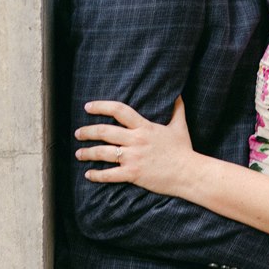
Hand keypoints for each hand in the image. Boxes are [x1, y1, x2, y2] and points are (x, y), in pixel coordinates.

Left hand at [76, 96, 196, 195]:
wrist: (189, 173)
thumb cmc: (184, 150)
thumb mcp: (180, 126)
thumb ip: (177, 109)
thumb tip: (178, 94)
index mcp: (145, 127)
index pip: (119, 111)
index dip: (101, 106)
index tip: (88, 107)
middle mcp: (136, 140)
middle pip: (104, 132)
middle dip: (87, 131)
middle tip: (78, 133)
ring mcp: (133, 158)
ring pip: (103, 153)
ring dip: (87, 153)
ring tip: (79, 153)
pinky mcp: (133, 174)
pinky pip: (110, 174)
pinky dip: (97, 175)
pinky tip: (89, 174)